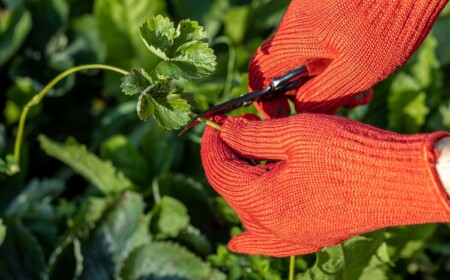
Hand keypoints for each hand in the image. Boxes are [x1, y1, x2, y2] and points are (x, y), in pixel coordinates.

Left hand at [201, 114, 449, 256]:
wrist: (400, 180)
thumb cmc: (349, 153)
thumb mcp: (295, 134)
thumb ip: (252, 135)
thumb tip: (225, 131)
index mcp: (263, 202)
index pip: (219, 171)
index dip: (212, 144)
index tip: (216, 124)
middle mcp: (272, 227)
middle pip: (232, 190)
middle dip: (227, 159)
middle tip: (235, 133)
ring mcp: (292, 237)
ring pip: (249, 212)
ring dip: (241, 184)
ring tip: (246, 159)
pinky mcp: (309, 237)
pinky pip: (269, 241)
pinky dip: (252, 236)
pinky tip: (239, 242)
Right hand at [249, 0, 448, 117]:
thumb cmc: (389, 25)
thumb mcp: (356, 71)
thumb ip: (322, 95)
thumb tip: (299, 111)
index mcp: (296, 36)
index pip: (260, 71)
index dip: (266, 98)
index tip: (286, 113)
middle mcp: (297, 21)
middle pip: (285, 67)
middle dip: (308, 92)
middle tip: (338, 103)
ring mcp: (311, 12)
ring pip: (305, 56)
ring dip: (326, 78)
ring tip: (359, 90)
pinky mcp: (327, 9)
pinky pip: (320, 42)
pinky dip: (334, 60)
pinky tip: (362, 67)